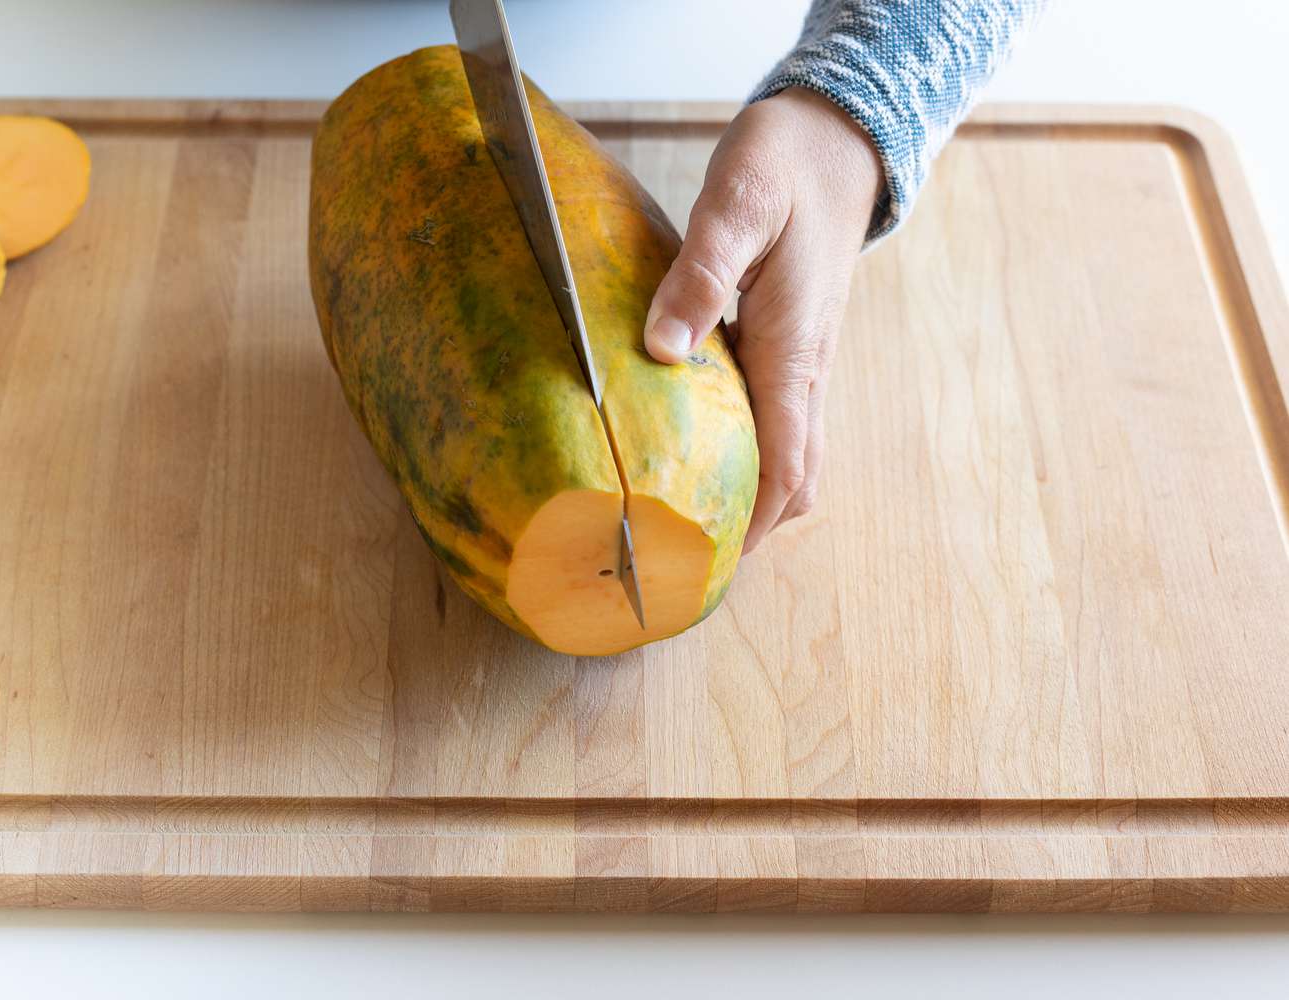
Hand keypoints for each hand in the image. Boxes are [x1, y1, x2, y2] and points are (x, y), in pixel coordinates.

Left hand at [643, 88, 880, 551]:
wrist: (835, 138)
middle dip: (756, 524)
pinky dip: (747, 447)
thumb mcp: (736, 205)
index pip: (786, 462)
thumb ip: (699, 277)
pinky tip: (694, 444)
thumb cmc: (786, 165)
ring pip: (789, 449)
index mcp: (792, 349)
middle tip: (693, 559)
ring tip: (689, 518)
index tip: (715, 568)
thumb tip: (665, 351)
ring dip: (753, 489)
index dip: (756, 522)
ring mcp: (800, 357)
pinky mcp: (786, 342)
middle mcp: (804, 366)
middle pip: (796, 474)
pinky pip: (774, 416)